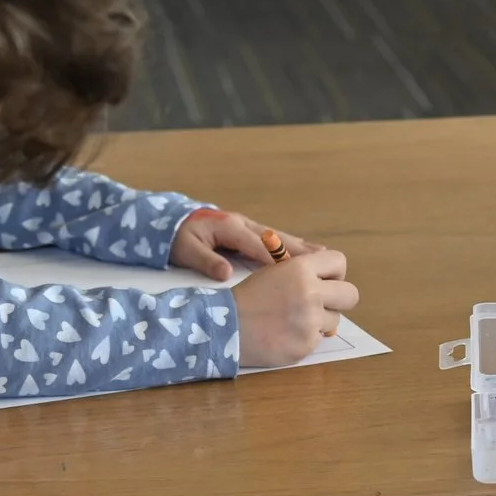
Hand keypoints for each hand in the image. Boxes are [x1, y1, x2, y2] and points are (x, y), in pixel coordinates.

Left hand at [172, 208, 315, 278]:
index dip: (277, 258)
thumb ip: (206, 261)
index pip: (258, 244)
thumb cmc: (177, 238)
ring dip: (301, 247)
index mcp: (229, 227)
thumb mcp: (186, 251)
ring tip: (324, 255)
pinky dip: (293, 247)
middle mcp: (243, 224)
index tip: (296, 271)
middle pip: (276, 238)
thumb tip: (225, 274)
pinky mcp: (249, 231)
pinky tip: (309, 254)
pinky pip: (275, 240)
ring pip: (279, 237)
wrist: (171, 221)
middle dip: (299, 250)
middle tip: (321, 261)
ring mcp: (248, 226)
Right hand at [233, 249, 357, 366]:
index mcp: (301, 269)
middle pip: (351, 294)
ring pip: (334, 319)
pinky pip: (318, 339)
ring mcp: (310, 322)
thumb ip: (303, 272)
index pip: (340, 262)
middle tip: (321, 303)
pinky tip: (286, 334)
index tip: (325, 280)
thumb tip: (333, 279)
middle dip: (338, 298)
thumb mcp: (274, 272)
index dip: (334, 272)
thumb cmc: (248, 297)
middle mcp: (311, 293)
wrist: (225, 326)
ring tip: (293, 320)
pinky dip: (306, 337)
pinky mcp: (306, 345)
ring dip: (319, 320)